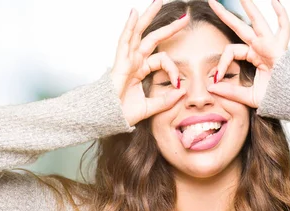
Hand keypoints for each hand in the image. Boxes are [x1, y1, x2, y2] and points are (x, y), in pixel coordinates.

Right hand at [110, 1, 189, 126]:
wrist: (106, 119)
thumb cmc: (122, 113)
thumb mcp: (150, 107)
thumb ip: (166, 100)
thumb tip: (183, 91)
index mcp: (141, 70)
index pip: (163, 60)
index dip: (173, 69)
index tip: (179, 84)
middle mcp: (134, 61)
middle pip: (152, 37)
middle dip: (167, 26)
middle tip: (183, 16)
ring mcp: (126, 59)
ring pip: (139, 33)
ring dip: (149, 17)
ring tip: (158, 2)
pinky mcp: (120, 62)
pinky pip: (125, 40)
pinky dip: (130, 26)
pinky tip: (135, 13)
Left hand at [206, 0, 289, 107]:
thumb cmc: (276, 99)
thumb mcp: (248, 96)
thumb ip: (231, 92)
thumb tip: (211, 87)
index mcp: (255, 56)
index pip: (232, 51)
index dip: (222, 62)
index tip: (216, 78)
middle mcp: (262, 47)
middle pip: (240, 27)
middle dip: (226, 14)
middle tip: (212, 0)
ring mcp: (272, 45)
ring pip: (258, 21)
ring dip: (249, 6)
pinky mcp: (280, 49)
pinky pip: (284, 28)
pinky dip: (282, 15)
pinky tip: (275, 1)